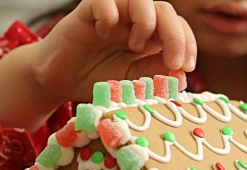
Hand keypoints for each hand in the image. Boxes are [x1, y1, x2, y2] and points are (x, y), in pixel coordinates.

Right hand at [33, 0, 196, 102]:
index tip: (186, 67)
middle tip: (173, 62)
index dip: (188, 43)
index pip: (178, 27)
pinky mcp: (87, 11)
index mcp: (149, 36)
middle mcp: (134, 20)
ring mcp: (113, 13)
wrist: (58, 81)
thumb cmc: (95, 80)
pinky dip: (109, 13)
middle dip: (176, 36)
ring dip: (146, 21)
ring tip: (135, 46)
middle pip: (165, 10)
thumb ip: (155, 75)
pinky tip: (103, 32)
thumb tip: (183, 74)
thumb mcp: (131, 83)